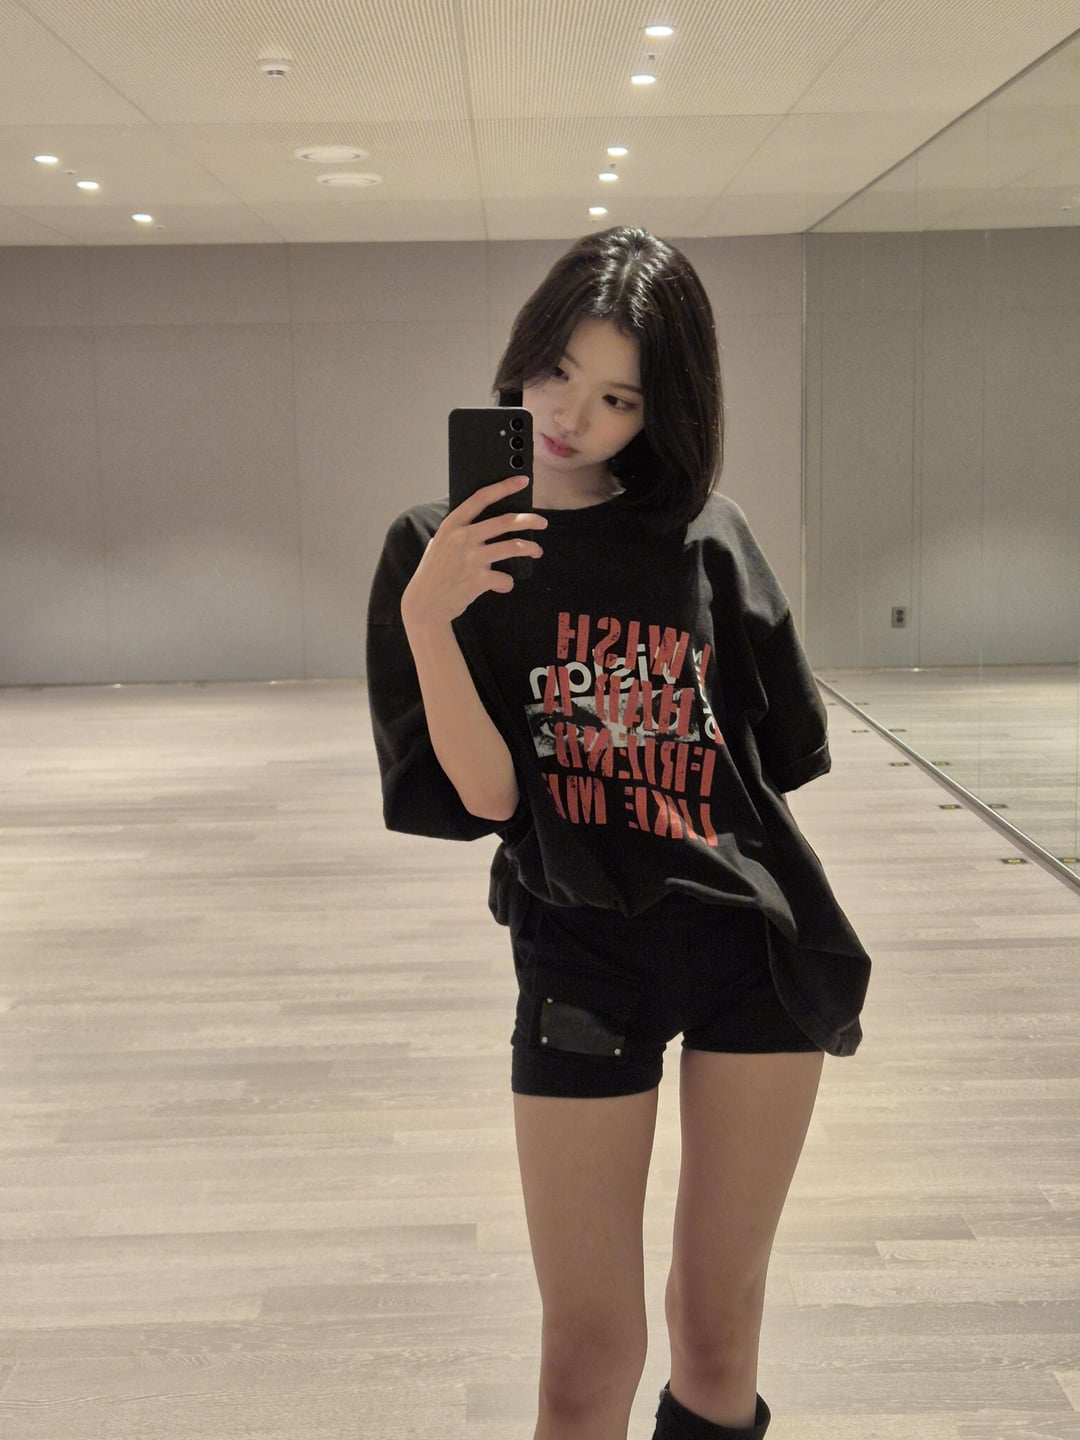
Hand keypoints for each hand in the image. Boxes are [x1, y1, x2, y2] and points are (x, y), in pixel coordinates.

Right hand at [401, 476, 547, 626]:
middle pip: (505, 521)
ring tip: (536, 551)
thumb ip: (458, 531)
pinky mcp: (480, 580)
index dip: (504, 487)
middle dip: (529, 520)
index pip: (481, 498)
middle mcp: (463, 538)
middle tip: (542, 522)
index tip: (522, 480)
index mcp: (452, 525)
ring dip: (531, 548)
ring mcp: (472, 559)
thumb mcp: (439, 543)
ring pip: (514, 547)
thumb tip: (482, 521)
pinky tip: (503, 585)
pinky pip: (506, 578)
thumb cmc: (434, 573)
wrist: (426, 604)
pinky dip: (508, 583)